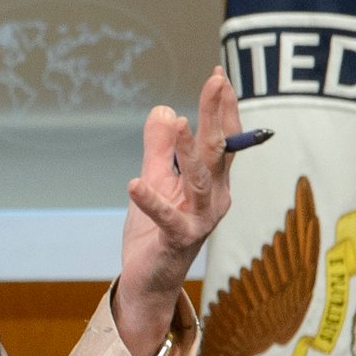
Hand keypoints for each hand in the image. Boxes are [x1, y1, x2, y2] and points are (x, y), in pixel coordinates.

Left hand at [114, 66, 241, 355]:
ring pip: (200, 180)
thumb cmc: (154, 230)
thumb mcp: (154, 179)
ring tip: (180, 123)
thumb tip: (164, 110)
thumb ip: (158, 148)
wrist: (146, 279)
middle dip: (217, 115)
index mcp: (212, 182)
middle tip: (215, 82)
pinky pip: (168, 219)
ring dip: (190, 151)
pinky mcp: (179, 240)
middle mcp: (215, 198)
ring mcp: (200, 220)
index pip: (222, 139)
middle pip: (219, 151)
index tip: (218, 76)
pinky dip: (151, 201)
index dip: (221, 108)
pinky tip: (134, 183)